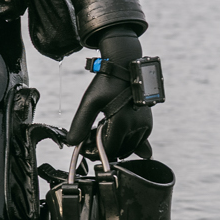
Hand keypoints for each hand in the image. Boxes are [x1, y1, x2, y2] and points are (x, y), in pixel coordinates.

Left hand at [66, 29, 150, 156]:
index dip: (94, 152)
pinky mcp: (148, 124)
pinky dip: (125, 142)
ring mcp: (145, 126)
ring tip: (101, 131)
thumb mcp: (89, 103)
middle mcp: (137, 127)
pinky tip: (113, 132)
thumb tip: (72, 143)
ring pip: (128, 149)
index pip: (108, 151)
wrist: (126, 67)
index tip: (83, 147)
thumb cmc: (107, 83)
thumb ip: (80, 124)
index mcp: (122, 124)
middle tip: (89, 139)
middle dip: (103, 149)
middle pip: (118, 152)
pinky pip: (137, 142)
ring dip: (114, 146)